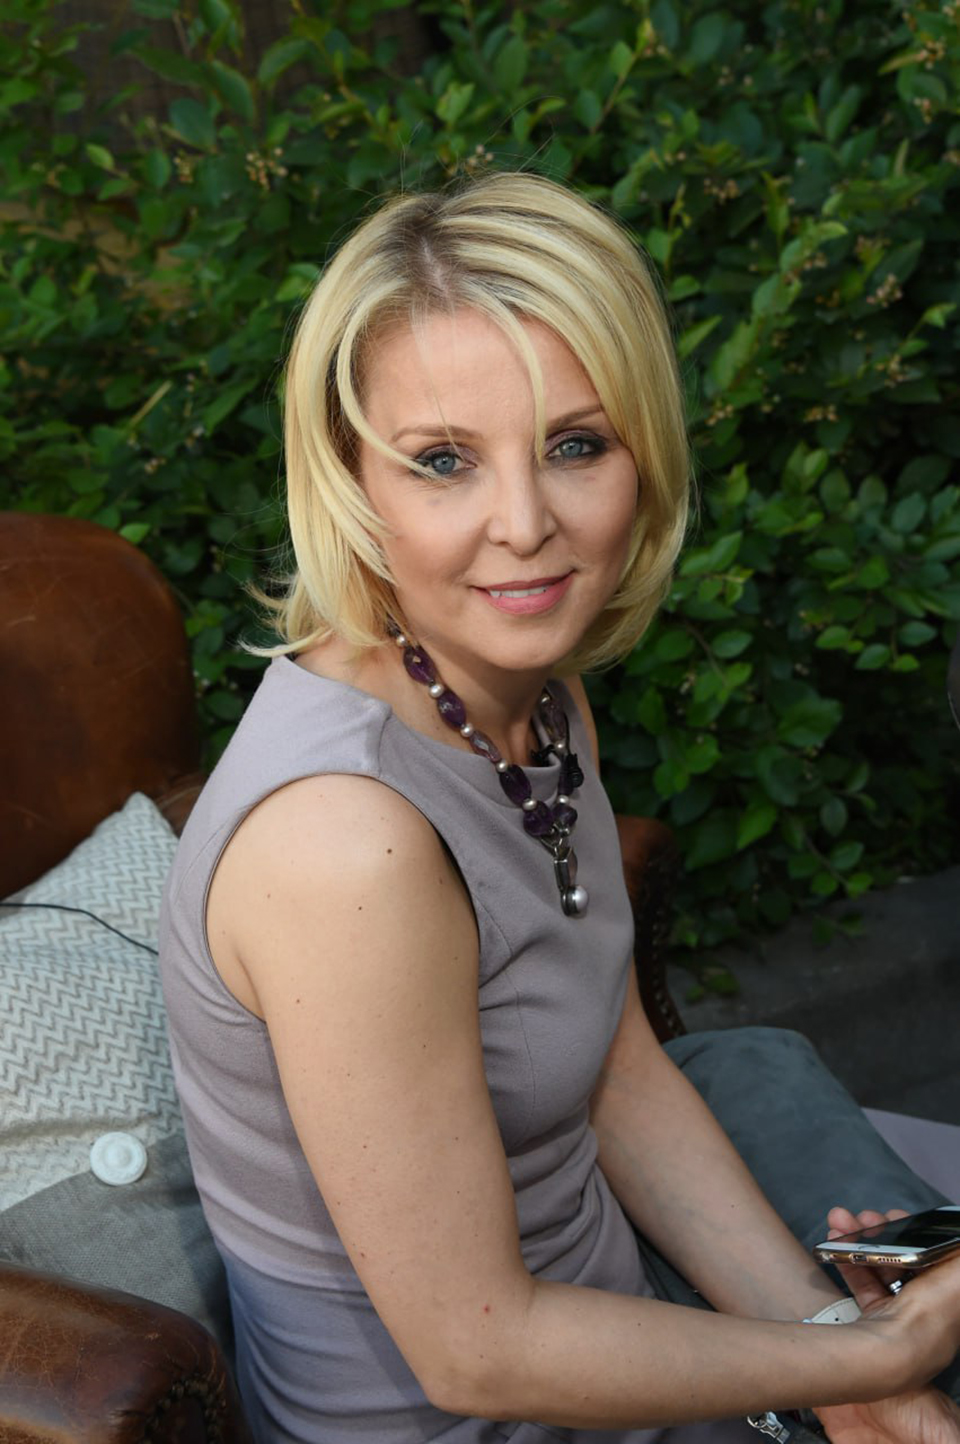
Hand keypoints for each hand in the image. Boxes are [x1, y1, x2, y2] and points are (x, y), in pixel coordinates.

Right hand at [814, 1208, 959, 1442]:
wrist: (884, 1356)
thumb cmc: (925, 1320)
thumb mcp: (955, 1280)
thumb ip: (956, 1254)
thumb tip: (957, 1235)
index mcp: (950, 1299)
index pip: (932, 1257)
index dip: (914, 1233)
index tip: (896, 1216)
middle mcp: (927, 1308)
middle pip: (904, 1259)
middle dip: (882, 1232)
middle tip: (867, 1216)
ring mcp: (899, 1314)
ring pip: (880, 1266)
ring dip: (859, 1240)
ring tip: (841, 1220)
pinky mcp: (873, 1317)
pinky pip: (860, 1281)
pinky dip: (846, 1259)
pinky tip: (834, 1242)